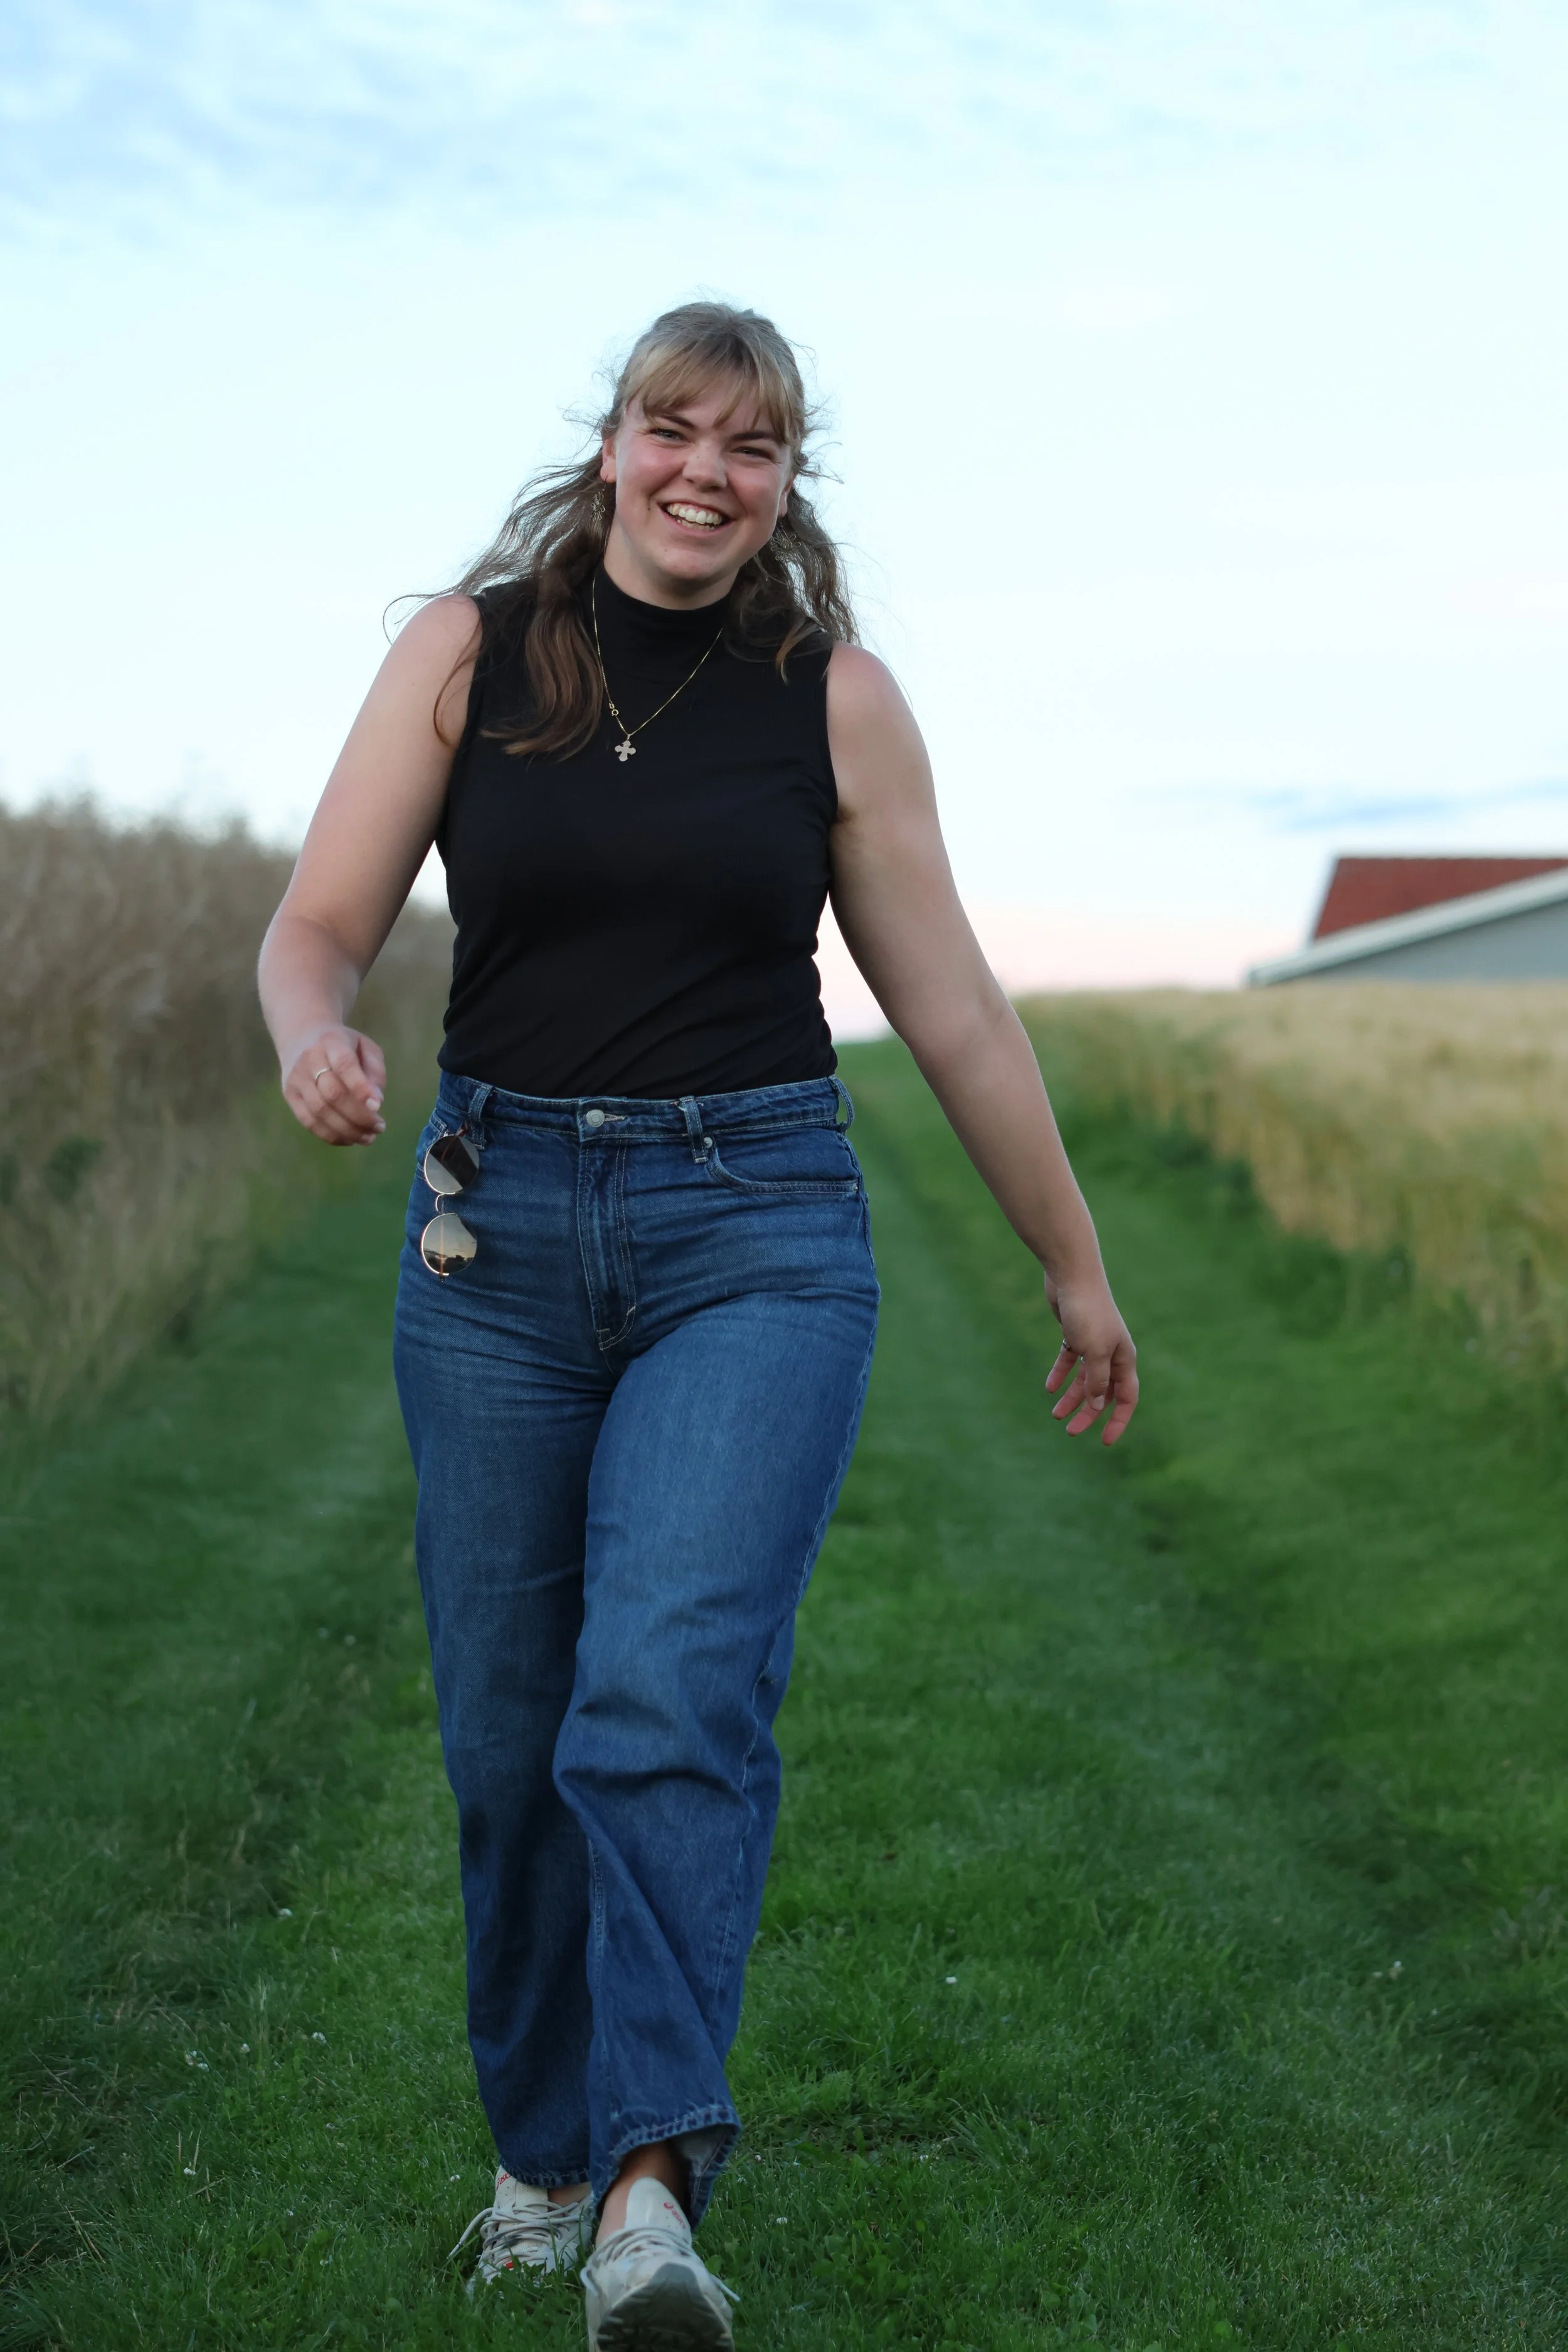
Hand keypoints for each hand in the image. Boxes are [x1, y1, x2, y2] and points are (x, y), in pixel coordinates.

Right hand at [282, 1025, 386, 1146]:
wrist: (303, 1038)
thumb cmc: (344, 1046)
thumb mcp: (366, 1047)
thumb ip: (375, 1071)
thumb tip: (376, 1103)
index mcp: (331, 1042)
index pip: (344, 1065)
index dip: (361, 1088)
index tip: (378, 1107)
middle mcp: (309, 1059)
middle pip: (332, 1093)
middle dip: (358, 1116)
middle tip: (379, 1128)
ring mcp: (296, 1078)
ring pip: (320, 1111)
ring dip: (347, 1130)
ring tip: (368, 1138)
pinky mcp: (290, 1095)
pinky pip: (309, 1122)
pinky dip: (331, 1135)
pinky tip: (349, 1140)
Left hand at [1043, 1269, 1138, 1444]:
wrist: (1072, 1276)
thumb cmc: (1088, 1313)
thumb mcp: (1094, 1352)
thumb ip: (1097, 1380)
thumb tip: (1099, 1404)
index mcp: (1124, 1359)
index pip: (1127, 1398)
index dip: (1118, 1421)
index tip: (1106, 1442)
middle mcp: (1111, 1353)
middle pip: (1103, 1392)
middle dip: (1089, 1413)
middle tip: (1070, 1431)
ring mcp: (1093, 1343)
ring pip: (1085, 1379)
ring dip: (1072, 1397)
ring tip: (1056, 1414)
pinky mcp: (1074, 1334)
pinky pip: (1069, 1361)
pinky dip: (1060, 1375)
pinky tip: (1049, 1388)